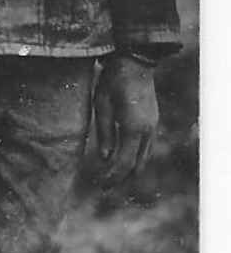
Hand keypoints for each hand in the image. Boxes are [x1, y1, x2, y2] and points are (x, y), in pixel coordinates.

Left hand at [93, 55, 157, 186]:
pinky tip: (122, 161)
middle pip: (136, 166)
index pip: (123, 163)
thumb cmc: (113, 82)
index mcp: (132, 128)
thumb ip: (105, 134)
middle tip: (104, 189)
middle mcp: (146, 131)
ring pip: (143, 159)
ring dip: (129, 171)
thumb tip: (107, 159)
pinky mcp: (152, 123)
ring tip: (112, 179)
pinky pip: (146, 149)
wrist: (134, 63)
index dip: (112, 178)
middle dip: (121, 180)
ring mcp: (152, 127)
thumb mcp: (102, 106)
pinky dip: (135, 159)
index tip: (101, 187)